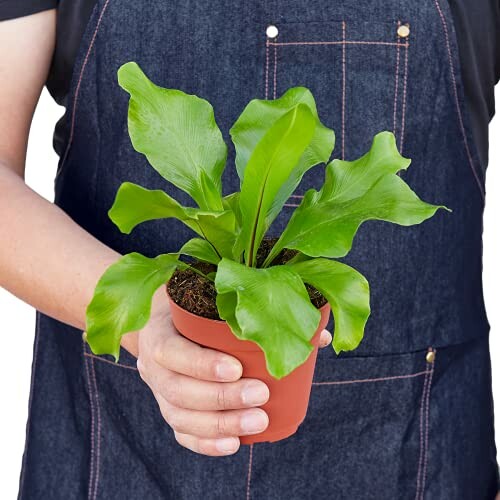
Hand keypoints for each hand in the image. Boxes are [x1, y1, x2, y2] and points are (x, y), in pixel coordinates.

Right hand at [132, 291, 331, 456]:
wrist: (165, 324)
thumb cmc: (197, 310)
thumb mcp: (213, 301)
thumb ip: (259, 312)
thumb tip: (318, 335)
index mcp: (160, 332)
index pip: (172, 352)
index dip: (202, 365)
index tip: (238, 369)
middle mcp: (153, 367)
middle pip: (179, 390)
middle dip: (221, 398)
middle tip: (260, 395)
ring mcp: (158, 393)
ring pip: (180, 417)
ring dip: (220, 424)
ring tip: (258, 421)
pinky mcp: (169, 411)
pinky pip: (182, 434)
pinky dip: (206, 444)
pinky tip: (234, 443)